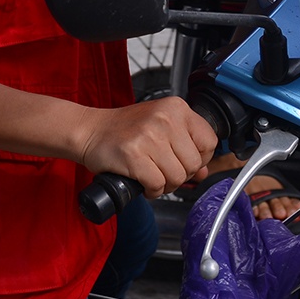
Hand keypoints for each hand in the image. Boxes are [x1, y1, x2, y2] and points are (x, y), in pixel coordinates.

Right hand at [77, 97, 216, 197]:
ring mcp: (149, 136)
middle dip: (180, 174)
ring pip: (177, 177)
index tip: (184, 161)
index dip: (200, 158)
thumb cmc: (125, 129)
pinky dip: (152, 190)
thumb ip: (185, 146)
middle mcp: (165, 118)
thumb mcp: (161, 127)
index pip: (209, 141)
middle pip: (193, 163)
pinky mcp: (134, 155)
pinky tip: (143, 182)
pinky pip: (157, 185)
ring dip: (165, 184)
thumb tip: (204, 171)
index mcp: (176, 108)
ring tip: (152, 175)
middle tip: (163, 170)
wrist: (90, 130)